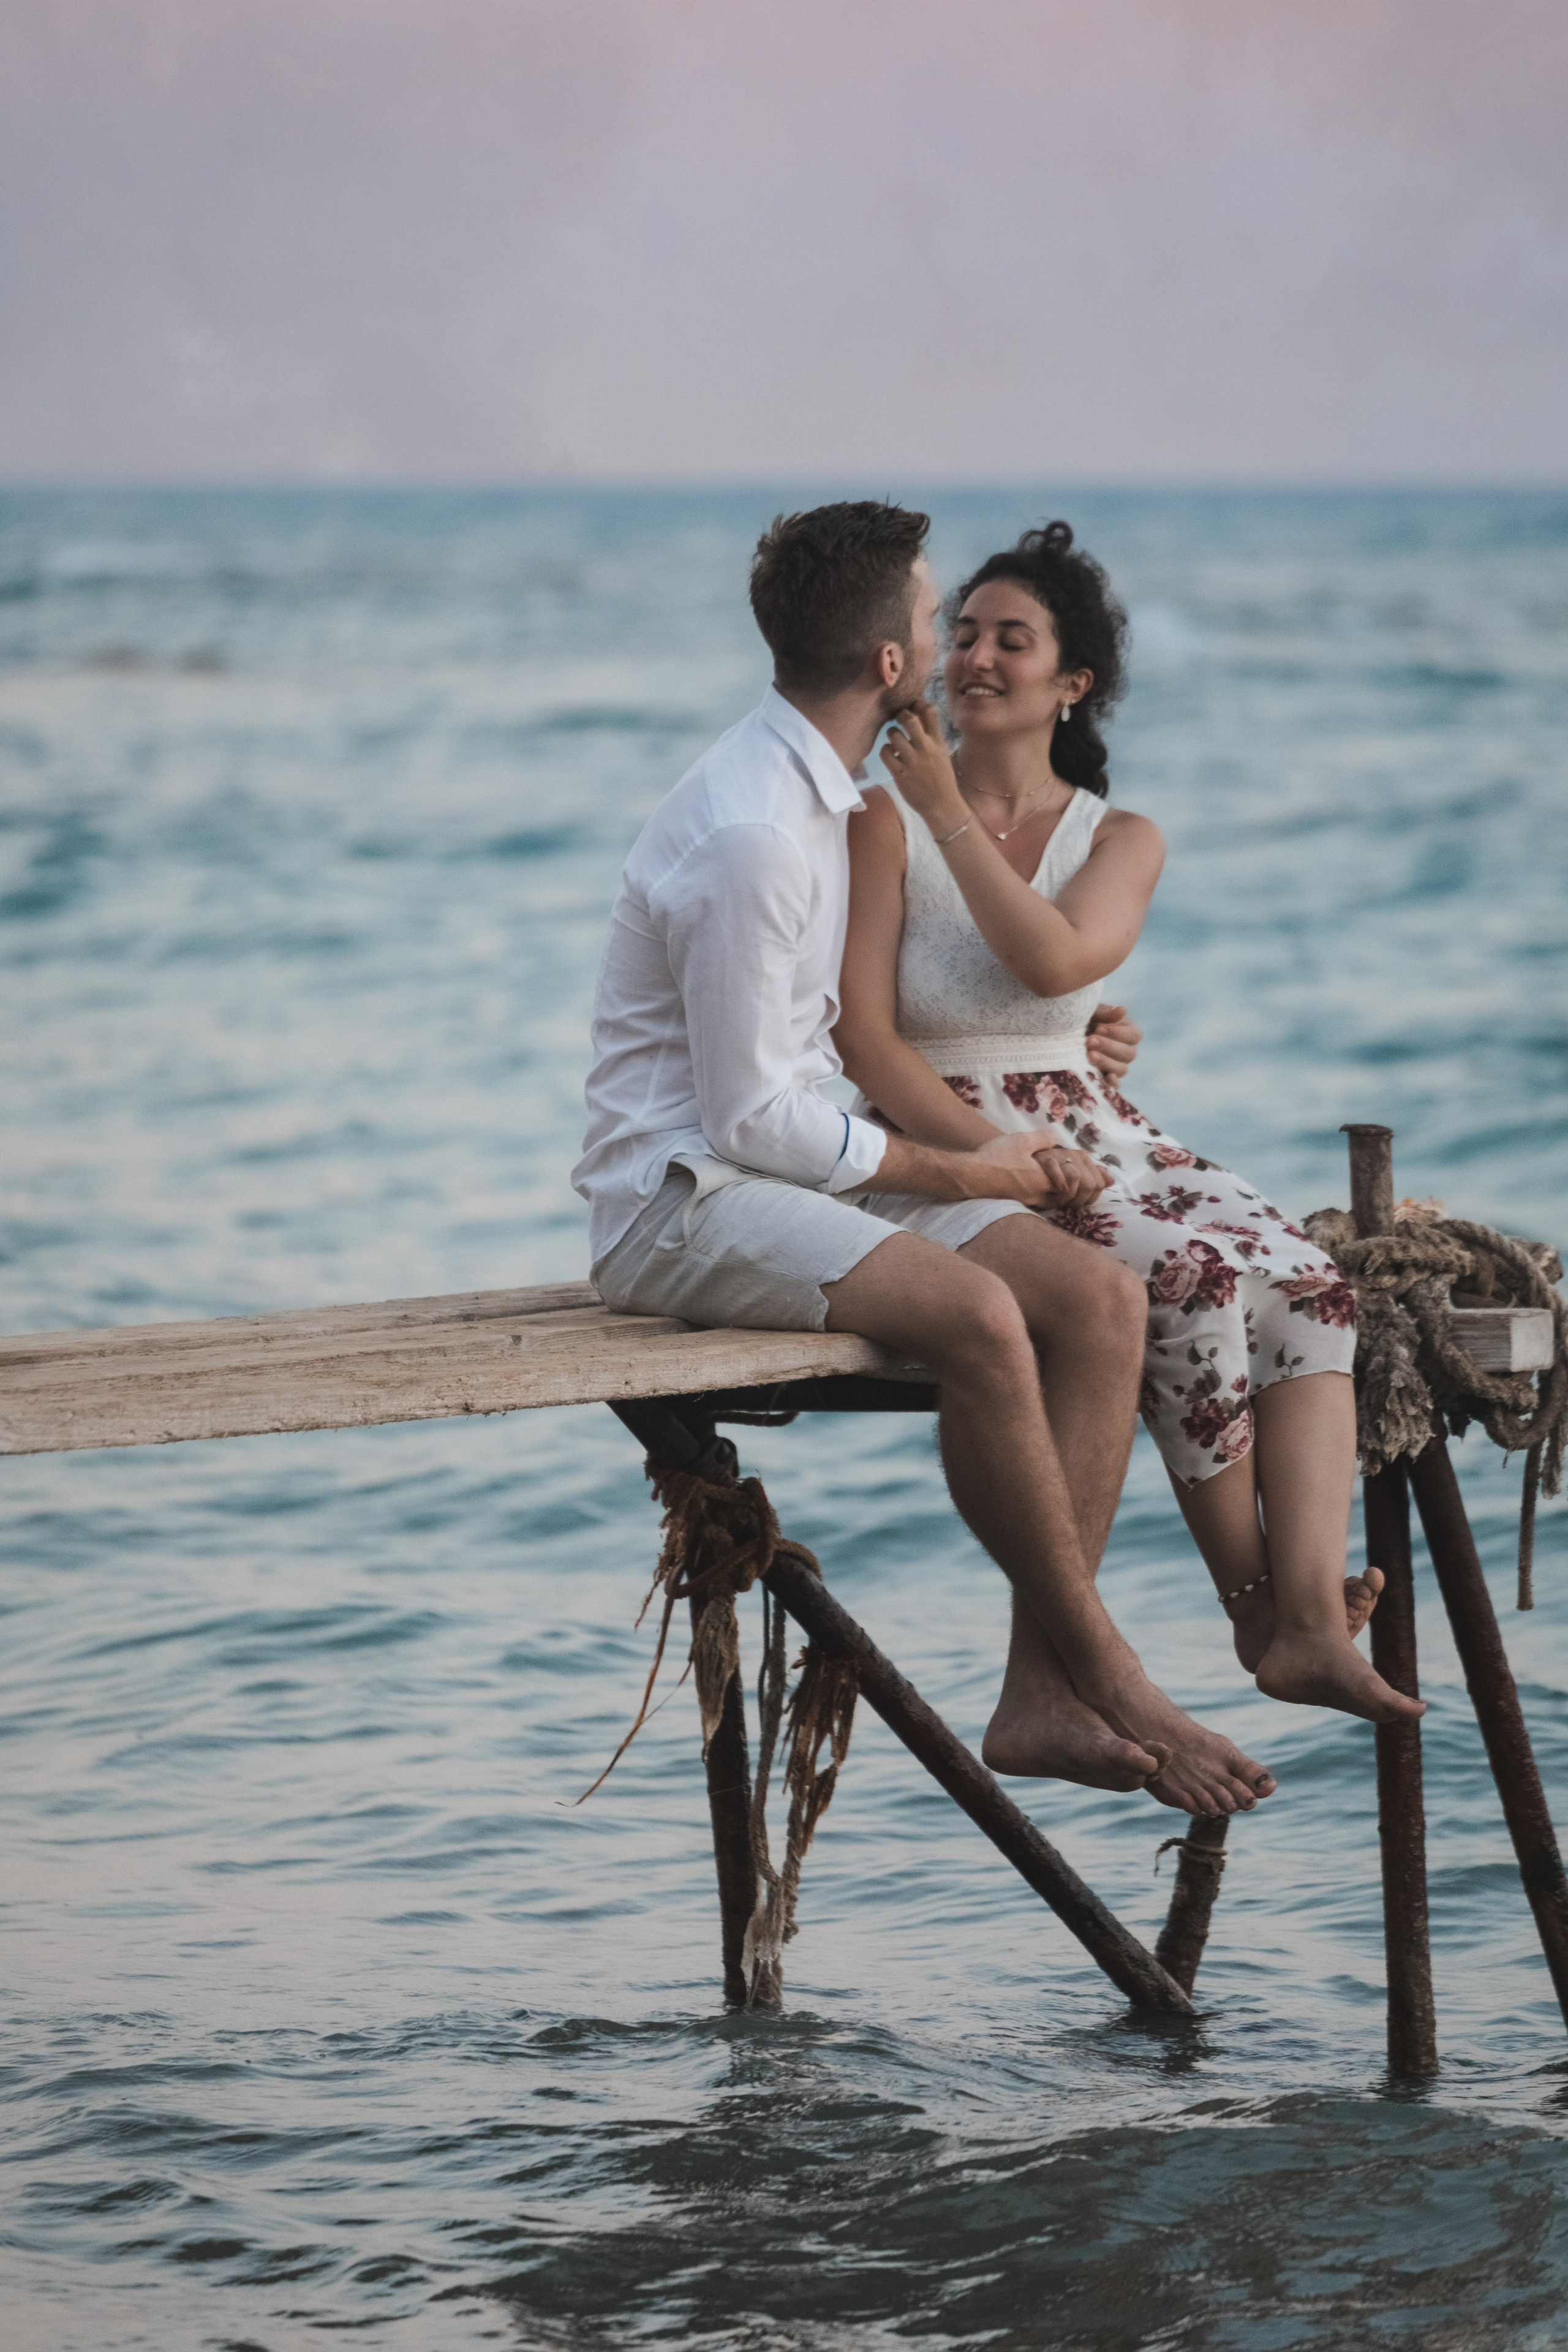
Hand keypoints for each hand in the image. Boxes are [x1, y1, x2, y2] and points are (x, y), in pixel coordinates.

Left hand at [880, 700, 965, 831]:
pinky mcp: (901, 774)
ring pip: (893, 735)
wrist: (943, 806)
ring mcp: (913, 762)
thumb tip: (919, 716)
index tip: (913, 708)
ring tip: (894, 742)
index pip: (930, 712)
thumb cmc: (941, 779)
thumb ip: (932, 736)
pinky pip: (885, 753)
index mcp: (938, 742)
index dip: (918, 704)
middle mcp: (925, 749)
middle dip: (900, 715)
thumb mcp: (942, 753)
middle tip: (898, 720)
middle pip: (909, 719)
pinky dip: (885, 751)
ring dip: (891, 734)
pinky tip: (891, 756)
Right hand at [969, 1132, 1111, 1209]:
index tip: (1102, 1178)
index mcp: (1045, 1180)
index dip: (1090, 1180)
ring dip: (1067, 1194)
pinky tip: (1049, 1187)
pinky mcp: (1018, 1203)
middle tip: (1094, 1183)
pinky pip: (1042, 1202)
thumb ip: (1043, 1139)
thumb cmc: (995, 1158)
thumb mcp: (1021, 1141)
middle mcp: (1040, 1195)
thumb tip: (1057, 1138)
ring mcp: (1028, 1201)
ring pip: (1056, 1202)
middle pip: (1070, 1198)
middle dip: (1083, 1190)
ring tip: (1075, 1185)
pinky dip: (1051, 1195)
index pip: (1076, 1184)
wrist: (968, 1177)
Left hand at [1086, 1003, 1140, 1078]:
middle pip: (1128, 1053)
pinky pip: (1115, 1083)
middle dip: (1108, 1047)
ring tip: (1089, 1055)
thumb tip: (1122, 1010)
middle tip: (1089, 1040)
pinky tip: (1107, 1078)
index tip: (1099, 1029)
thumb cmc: (1080, 1019)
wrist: (1062, 1033)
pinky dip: (1113, 1082)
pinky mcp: (1105, 1077)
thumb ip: (1105, 1013)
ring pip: (1121, 1069)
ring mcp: (1117, 1065)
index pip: (1133, 1036)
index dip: (1118, 1033)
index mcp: (1127, 1032)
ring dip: (1107, 1062)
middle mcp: (1126, 1050)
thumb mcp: (1090, 1012)